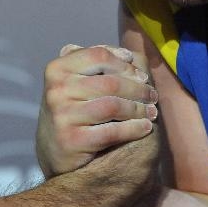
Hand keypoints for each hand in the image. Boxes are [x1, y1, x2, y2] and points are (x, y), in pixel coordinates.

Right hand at [36, 44, 158, 176]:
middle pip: (111, 82)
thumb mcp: (76, 81)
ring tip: (151, 112)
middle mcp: (57, 90)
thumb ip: (97, 64)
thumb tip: (129, 56)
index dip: (125, 65)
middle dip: (138, 89)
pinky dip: (133, 128)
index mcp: (57, 68)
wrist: (54, 151)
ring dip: (138, 109)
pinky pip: (112, 131)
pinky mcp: (72, 140)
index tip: (141, 75)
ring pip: (113, 106)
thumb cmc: (73, 109)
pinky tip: (145, 127)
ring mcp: (62, 115)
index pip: (99, 56)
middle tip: (153, 96)